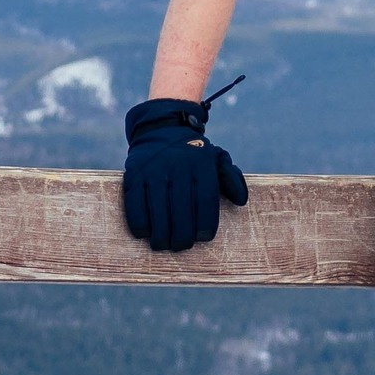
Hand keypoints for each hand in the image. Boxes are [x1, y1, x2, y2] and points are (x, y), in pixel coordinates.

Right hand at [121, 96, 249, 252]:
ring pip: (157, 210)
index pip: (205, 199)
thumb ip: (231, 178)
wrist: (160, 128)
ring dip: (160, 234)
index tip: (203, 238)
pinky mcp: (133, 174)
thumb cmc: (194, 153)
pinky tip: (145, 233)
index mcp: (201, 163)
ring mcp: (153, 169)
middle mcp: (177, 165)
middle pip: (181, 210)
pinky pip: (134, 205)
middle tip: (181, 246)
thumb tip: (241, 201)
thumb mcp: (217, 158)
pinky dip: (139, 224)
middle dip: (181, 235)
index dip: (205, 223)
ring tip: (164, 244)